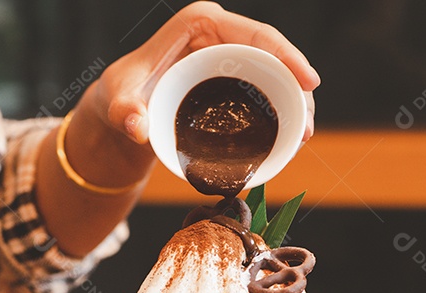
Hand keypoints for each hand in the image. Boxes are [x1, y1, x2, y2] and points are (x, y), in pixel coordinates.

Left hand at [85, 1, 319, 148]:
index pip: (254, 34)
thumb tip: (137, 128)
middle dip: (297, 86)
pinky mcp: (233, 76)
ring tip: (303, 137)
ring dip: (294, 102)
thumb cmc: (121, 95)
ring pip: (275, 72)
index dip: (287, 55)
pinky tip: (292, 134)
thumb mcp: (118, 101)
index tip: (307, 83)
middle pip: (273, 53)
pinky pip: (266, 87)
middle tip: (307, 127)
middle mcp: (219, 33)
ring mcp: (229, 54)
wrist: (122, 108)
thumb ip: (124, 112)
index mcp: (199, 23)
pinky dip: (281, 109)